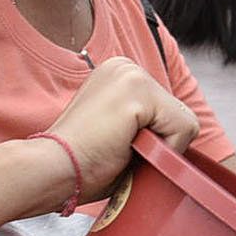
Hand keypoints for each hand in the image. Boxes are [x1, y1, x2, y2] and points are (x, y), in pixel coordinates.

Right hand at [49, 57, 199, 199]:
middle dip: (160, 143)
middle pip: (181, 114)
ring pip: (185, 123)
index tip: (117, 144)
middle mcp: (126, 66)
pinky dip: (164, 150)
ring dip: (160, 148)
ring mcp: (131, 75)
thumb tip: (180, 138)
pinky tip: (125, 147)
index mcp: (120, 74)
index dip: (155, 140)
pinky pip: (183, 129)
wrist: (50, 170)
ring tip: (120, 148)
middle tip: (118, 149)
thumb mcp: (121, 132)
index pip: (169, 111)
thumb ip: (147, 126)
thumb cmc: (80, 163)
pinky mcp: (137, 92)